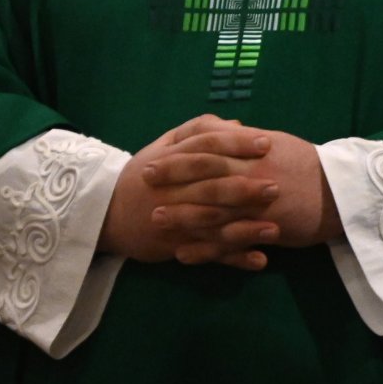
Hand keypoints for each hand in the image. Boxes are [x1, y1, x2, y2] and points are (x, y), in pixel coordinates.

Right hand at [99, 115, 279, 267]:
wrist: (105, 214)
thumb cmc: (144, 175)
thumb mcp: (165, 146)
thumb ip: (199, 131)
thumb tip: (237, 123)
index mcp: (171, 159)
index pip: (205, 146)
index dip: (236, 143)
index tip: (267, 142)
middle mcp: (172, 189)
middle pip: (210, 186)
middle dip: (244, 188)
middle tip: (276, 188)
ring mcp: (174, 220)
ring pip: (212, 224)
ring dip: (245, 229)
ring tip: (276, 230)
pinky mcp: (176, 246)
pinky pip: (208, 254)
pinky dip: (234, 259)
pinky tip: (260, 261)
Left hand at [144, 126, 344, 258]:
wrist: (340, 194)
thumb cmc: (307, 165)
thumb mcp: (277, 143)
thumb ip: (245, 138)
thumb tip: (220, 128)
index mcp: (254, 153)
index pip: (208, 151)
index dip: (177, 157)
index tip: (153, 161)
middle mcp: (252, 176)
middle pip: (203, 179)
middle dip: (171, 182)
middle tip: (143, 186)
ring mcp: (258, 205)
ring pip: (212, 212)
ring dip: (180, 217)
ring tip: (155, 221)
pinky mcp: (265, 231)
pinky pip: (229, 243)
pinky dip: (204, 250)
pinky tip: (183, 255)